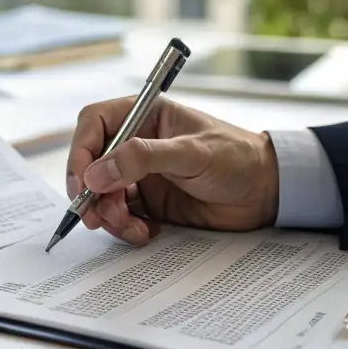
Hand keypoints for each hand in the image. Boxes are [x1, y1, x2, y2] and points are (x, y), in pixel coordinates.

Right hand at [65, 97, 278, 245]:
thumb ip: (142, 159)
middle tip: (97, 215)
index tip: (83, 180)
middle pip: (91, 163)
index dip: (81, 150)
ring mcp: (141, 174)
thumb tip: (95, 173)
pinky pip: (120, 216)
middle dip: (90, 191)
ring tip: (131, 226)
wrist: (266, 191)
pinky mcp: (149, 202)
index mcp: (144, 115)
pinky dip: (125, 228)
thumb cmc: (236, 157)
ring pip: (102, 194)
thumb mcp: (191, 153)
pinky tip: (146, 232)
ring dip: (107, 214)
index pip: (94, 124)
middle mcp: (136, 143)